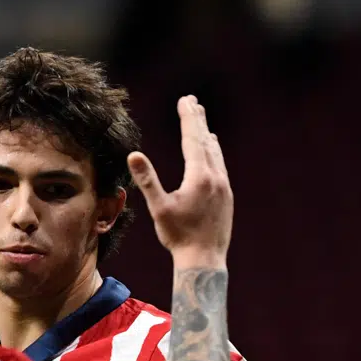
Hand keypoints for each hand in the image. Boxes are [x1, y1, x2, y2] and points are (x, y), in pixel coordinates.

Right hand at [128, 95, 232, 263]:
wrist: (205, 259)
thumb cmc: (178, 235)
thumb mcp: (159, 208)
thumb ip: (148, 179)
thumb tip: (133, 155)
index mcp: (199, 177)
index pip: (192, 139)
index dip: (188, 118)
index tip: (185, 100)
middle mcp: (216, 177)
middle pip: (206, 142)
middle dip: (198, 120)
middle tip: (193, 101)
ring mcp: (224, 186)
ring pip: (215, 153)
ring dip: (207, 136)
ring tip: (202, 123)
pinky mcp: (227, 196)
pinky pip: (220, 166)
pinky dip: (214, 153)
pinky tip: (212, 153)